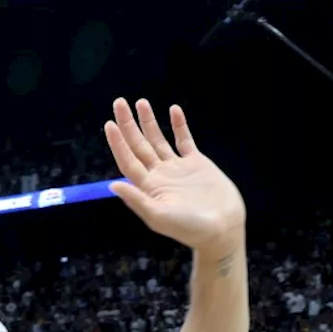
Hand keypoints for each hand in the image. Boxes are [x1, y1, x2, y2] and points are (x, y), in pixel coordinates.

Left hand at [103, 98, 244, 249]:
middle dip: (128, 124)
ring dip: (149, 122)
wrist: (222, 228)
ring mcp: (177, 168)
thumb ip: (137, 200)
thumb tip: (112, 186)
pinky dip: (179, 125)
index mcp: (148, 187)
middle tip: (118, 103)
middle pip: (139, 145)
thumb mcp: (159, 217)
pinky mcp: (196, 163)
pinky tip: (173, 110)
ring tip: (140, 102)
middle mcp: (159, 175)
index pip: (128, 160)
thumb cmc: (190, 228)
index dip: (118, 143)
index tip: (109, 124)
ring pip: (159, 140)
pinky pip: (184, 140)